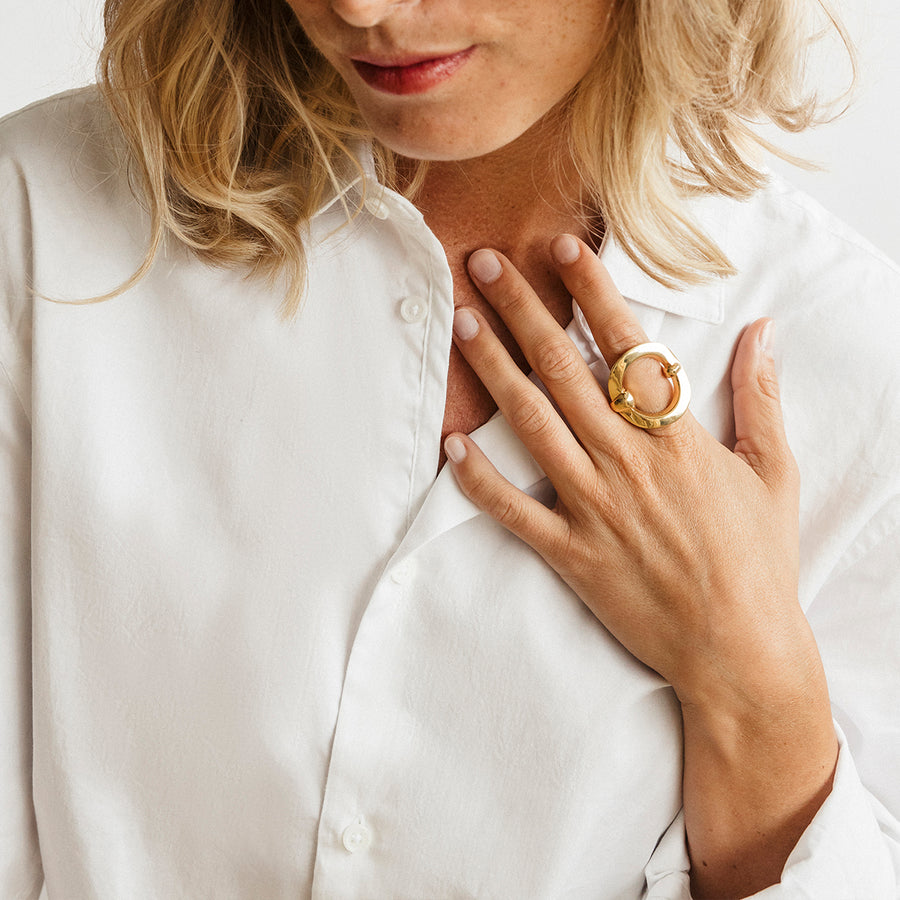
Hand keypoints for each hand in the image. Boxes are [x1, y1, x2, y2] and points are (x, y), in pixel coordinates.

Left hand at [445, 234, 836, 895]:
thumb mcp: (773, 473)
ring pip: (533, 424)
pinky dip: (480, 480)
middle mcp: (629, 462)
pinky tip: (451, 445)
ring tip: (462, 325)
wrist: (738, 649)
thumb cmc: (759, 561)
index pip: (627, 346)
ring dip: (493, 371)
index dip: (591, 291)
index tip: (560, 248)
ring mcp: (595, 507)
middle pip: (564, 370)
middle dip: (521, 311)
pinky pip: (514, 511)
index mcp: (678, 437)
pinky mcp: (571, 553)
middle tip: (484, 264)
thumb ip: (761, 398)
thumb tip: (763, 331)